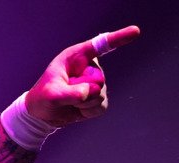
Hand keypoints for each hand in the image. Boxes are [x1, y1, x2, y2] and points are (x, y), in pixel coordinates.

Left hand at [24, 26, 139, 127]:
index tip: (136, 31)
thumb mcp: (50, 95)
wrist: (42, 115)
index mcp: (78, 56)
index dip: (119, 38)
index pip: (101, 45)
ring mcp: (96, 83)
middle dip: (83, 92)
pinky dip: (87, 111)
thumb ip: (70, 93)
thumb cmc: (42, 98)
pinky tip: (77, 109)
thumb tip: (91, 93)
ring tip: (69, 101)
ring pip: (100, 95)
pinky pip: (101, 107)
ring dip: (83, 103)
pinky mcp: (99, 98)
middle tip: (64, 94)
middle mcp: (90, 67)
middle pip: (99, 80)